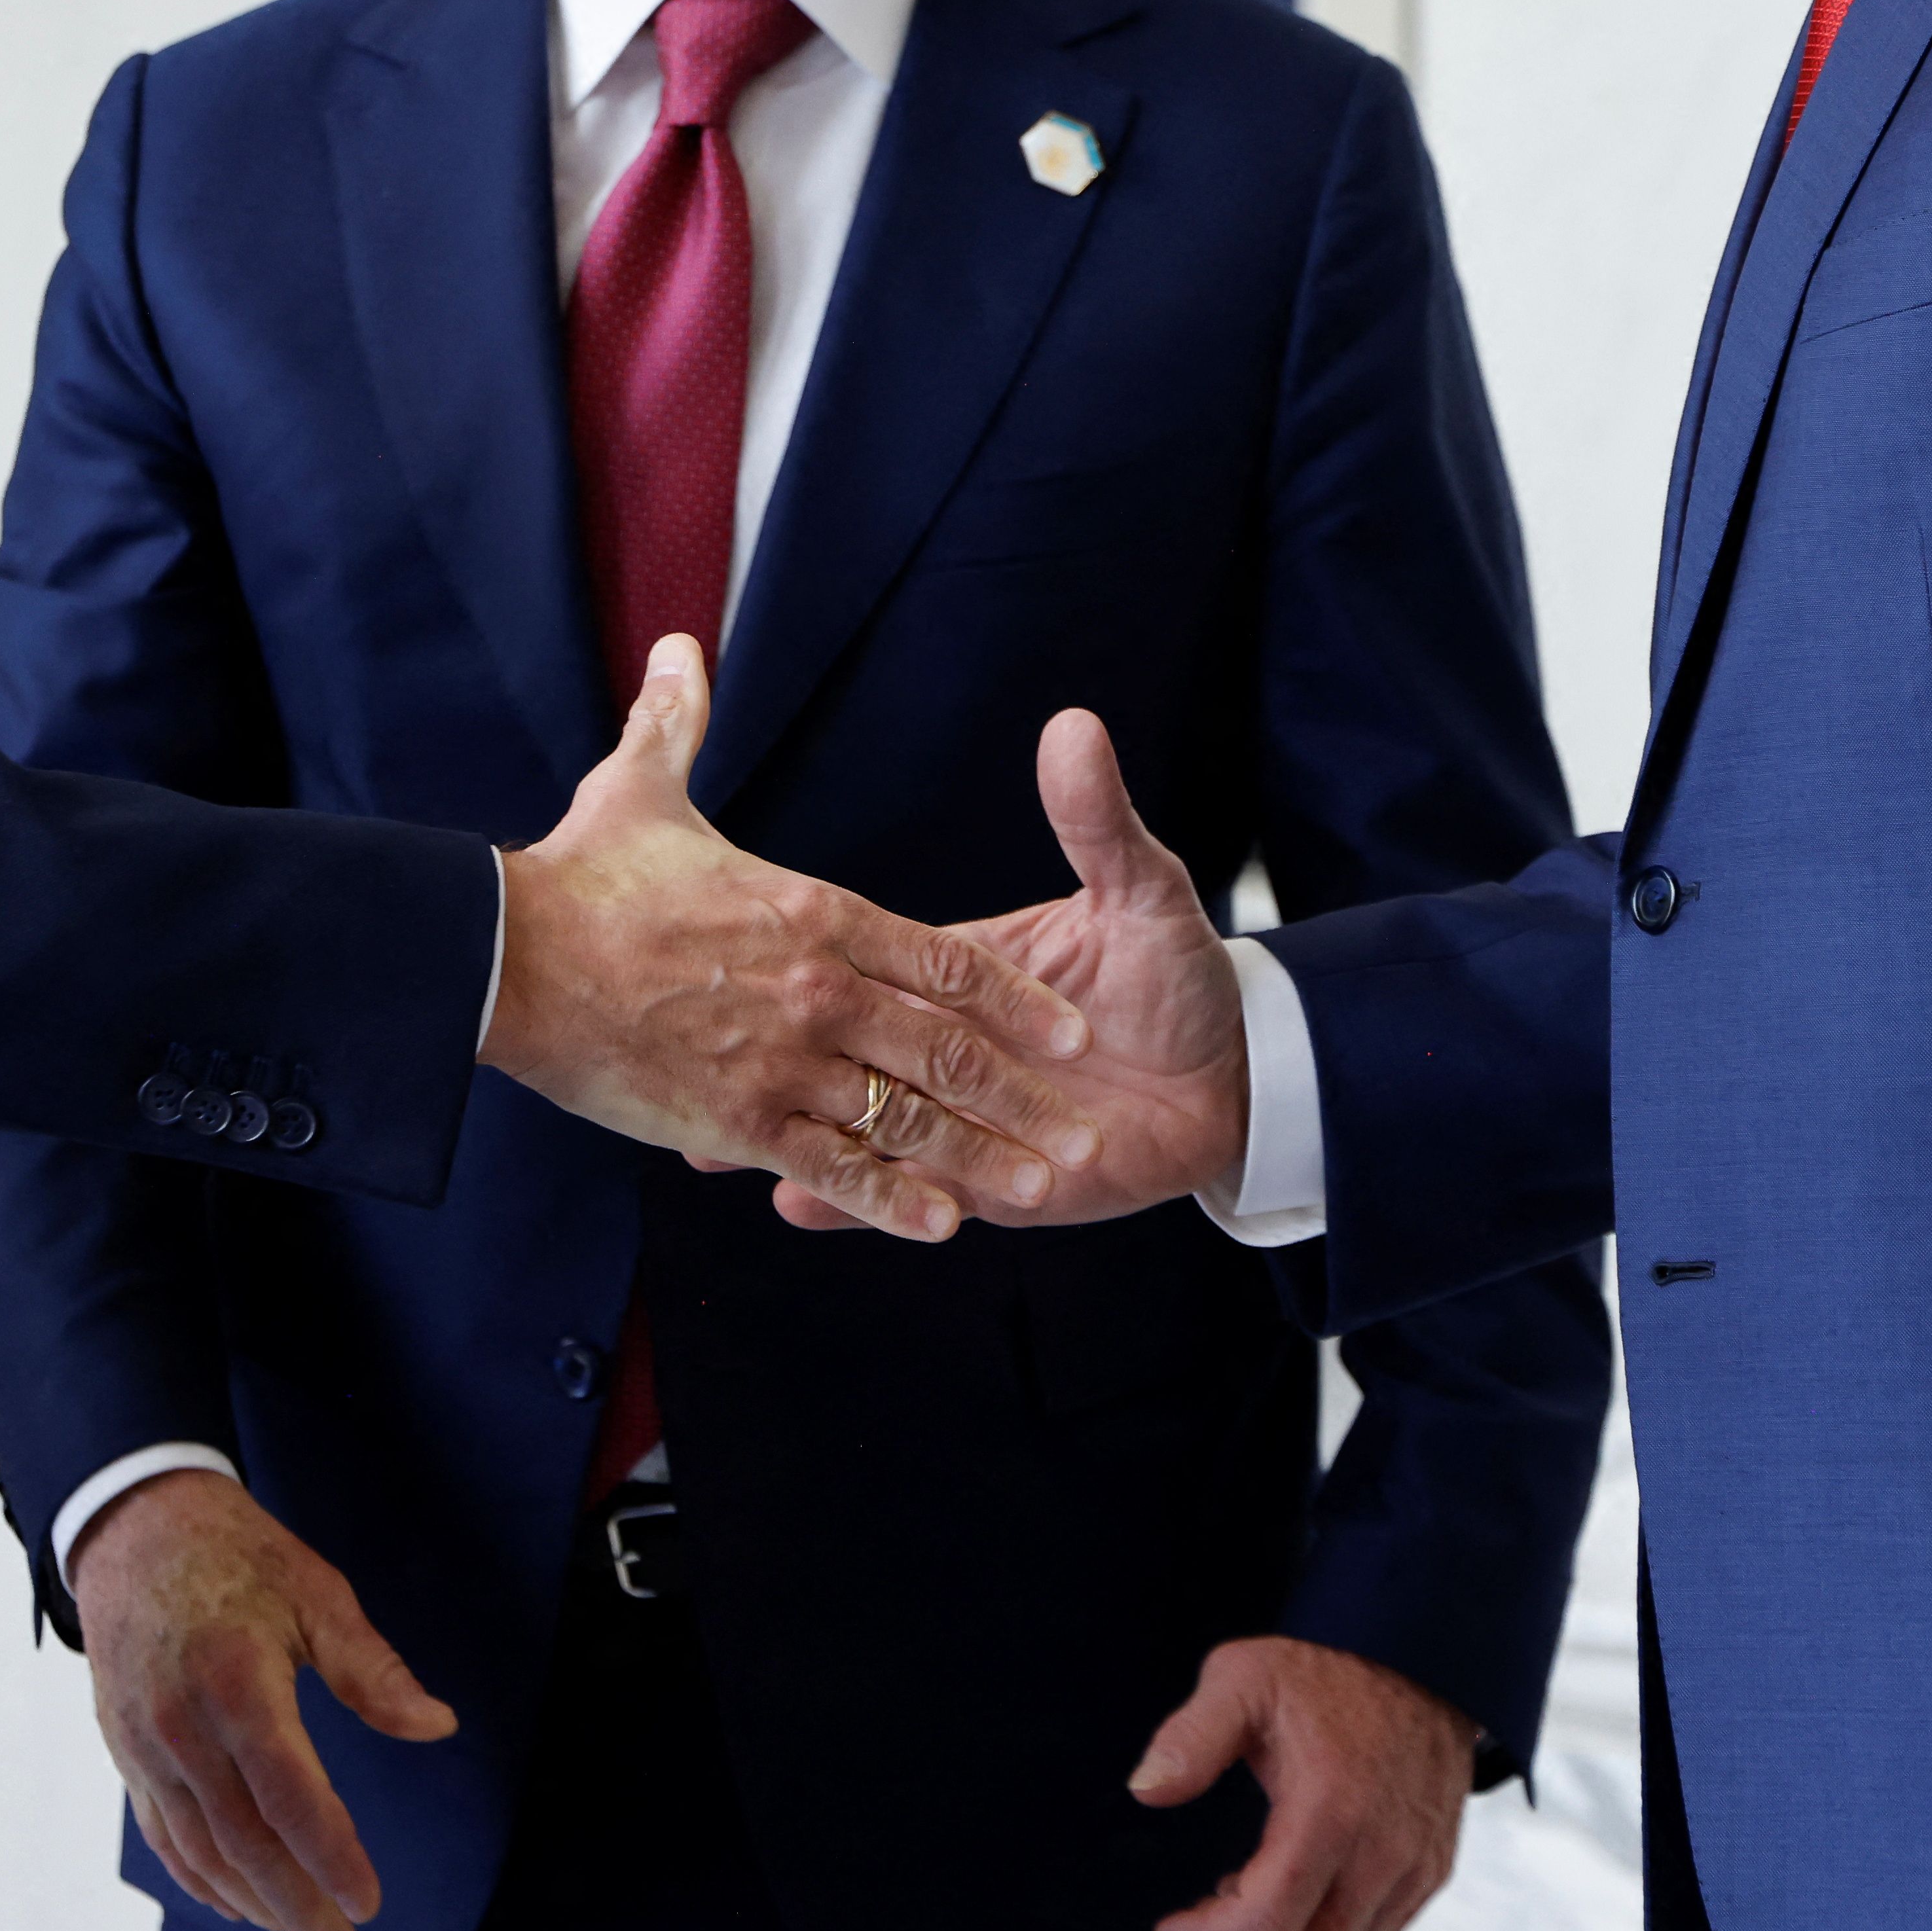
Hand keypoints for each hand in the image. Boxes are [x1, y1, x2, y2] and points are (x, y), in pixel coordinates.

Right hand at [73, 1468, 455, 1930]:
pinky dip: (199, 1878)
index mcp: (236, 1680)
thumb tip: (438, 1726)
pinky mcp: (125, 1751)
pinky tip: (236, 1902)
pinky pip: (163, 1834)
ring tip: (302, 1930)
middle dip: (296, 1905)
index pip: (288, 1793)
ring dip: (253, 1900)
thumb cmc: (238, 1554)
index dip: (330, 1854)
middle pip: (243, 1840)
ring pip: (200, 1848)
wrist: (136, 1527)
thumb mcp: (318, 1593)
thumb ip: (374, 1671)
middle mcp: (181, 1724)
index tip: (368, 1900)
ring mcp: (144, 1744)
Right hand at [491, 636, 1099, 1243]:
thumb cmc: (576, 877)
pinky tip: (940, 1224)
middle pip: (946, 1046)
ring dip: (980, 1154)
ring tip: (1042, 1185)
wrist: (506, 957)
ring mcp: (779, 1063)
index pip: (941, 957)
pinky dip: (888, 1199)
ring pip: (905, 1117)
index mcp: (814, 913)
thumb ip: (677, 724)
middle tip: (1087, 1126)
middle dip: (1022, 1091)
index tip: (1068, 1023)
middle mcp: (816, 990)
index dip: (1011, 993)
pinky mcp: (733, 1122)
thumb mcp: (639, 787)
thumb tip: (681, 651)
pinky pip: (831, 1166)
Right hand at [767, 708, 1251, 1237]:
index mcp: (958, 967)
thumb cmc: (1180, 978)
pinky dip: (855, 1203)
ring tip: (721, 1149)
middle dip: (784, 1056)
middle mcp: (944, 1042)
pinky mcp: (977, 1184)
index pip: (880, 958)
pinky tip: (795, 1205)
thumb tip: (1074, 725)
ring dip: (799, 1132)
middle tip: (697, 1048)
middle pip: (855, 1047)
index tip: (731, 941)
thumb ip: (1096, 817)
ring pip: (865, 1125)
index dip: (812, 957)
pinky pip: (906, 1194)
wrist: (1234, 1081)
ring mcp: (955, 1116)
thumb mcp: (1139, 890)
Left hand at [1132, 1635, 1476, 1930]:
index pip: (1268, 1918)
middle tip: (1207, 1928)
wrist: (1421, 1660)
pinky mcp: (1430, 1874)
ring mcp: (1413, 1869)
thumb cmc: (1326, 1673)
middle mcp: (1381, 1853)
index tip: (1170, 1929)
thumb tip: (1145, 1790)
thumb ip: (1192, 1736)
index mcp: (1330, 1809)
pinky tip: (1298, 1894)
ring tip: (1249, 1900)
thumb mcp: (1245, 1678)